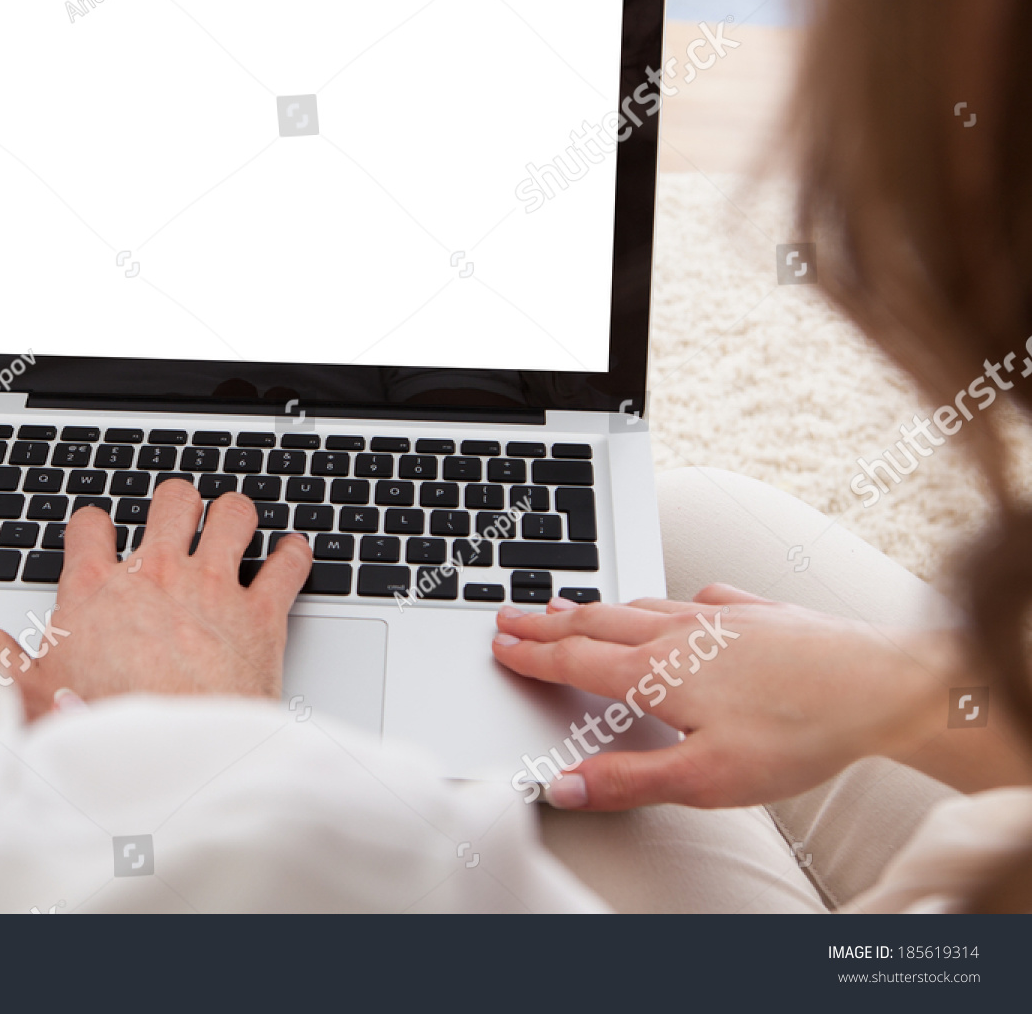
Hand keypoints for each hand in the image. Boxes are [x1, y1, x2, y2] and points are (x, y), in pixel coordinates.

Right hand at [0, 480, 313, 718]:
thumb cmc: (103, 728)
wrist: (176, 759)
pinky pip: (288, 562)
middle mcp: (158, 573)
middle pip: (171, 498)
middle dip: (176, 503)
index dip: (97, 526)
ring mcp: (213, 587)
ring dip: (236, 516)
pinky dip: (295, 555)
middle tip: (178, 520)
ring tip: (234, 526)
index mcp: (98, 588)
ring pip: (233, 513)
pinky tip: (292, 557)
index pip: (92, 525)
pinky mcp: (261, 612)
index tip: (101, 534)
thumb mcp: (27, 693)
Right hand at [491, 585, 962, 810]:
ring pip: (641, 607)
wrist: (885, 686)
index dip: (532, 656)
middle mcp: (680, 635)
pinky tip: (683, 604)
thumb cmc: (801, 734)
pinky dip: (671, 602)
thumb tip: (561, 784)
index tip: (499, 646)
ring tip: (571, 605)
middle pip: (596, 624)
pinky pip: (700, 600)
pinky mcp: (759, 612)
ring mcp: (719, 618)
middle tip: (511, 614)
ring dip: (596, 607)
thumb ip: (628, 780)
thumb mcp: (707, 778)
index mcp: (657, 674)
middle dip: (547, 621)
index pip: (576, 662)